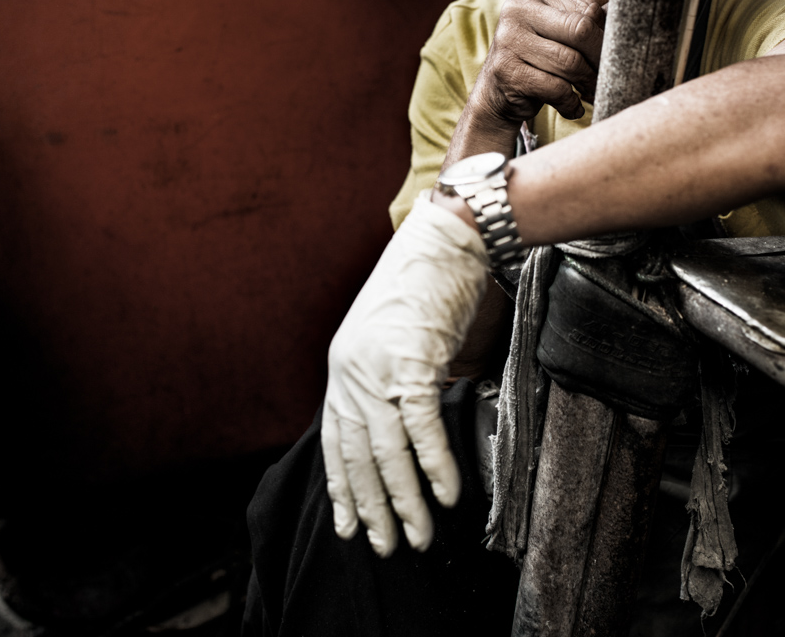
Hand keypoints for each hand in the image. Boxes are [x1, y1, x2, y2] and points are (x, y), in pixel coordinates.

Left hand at [322, 195, 488, 555]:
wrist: (448, 236)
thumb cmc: (428, 285)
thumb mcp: (396, 337)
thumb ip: (395, 381)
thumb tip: (410, 432)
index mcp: (343, 367)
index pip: (335, 442)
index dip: (343, 488)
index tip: (350, 526)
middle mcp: (352, 371)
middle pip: (358, 456)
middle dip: (372, 508)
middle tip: (385, 548)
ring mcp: (379, 367)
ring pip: (388, 452)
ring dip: (405, 501)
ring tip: (419, 537)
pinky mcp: (414, 361)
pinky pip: (422, 427)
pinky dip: (435, 465)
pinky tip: (446, 497)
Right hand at [475, 0, 604, 128]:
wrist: (497, 92)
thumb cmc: (538, 58)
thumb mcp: (558, 32)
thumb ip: (587, 22)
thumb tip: (634, 17)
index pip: (586, 10)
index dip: (603, 36)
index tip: (606, 56)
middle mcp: (516, 10)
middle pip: (580, 31)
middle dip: (598, 60)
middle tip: (604, 78)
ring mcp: (508, 39)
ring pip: (570, 63)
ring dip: (586, 84)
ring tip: (588, 93)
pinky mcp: (506, 71)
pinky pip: (555, 88)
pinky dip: (570, 103)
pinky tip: (572, 106)